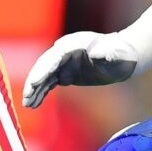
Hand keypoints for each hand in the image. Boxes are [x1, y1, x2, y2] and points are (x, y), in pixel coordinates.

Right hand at [23, 30, 142, 106]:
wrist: (125, 55)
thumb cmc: (123, 52)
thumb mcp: (118, 53)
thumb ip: (108, 52)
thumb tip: (98, 53)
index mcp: (74, 44)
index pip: (53, 57)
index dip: (43, 70)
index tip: (34, 83)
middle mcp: (65, 52)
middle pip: (44, 67)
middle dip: (34, 82)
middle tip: (26, 98)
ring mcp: (64, 62)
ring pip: (45, 76)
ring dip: (35, 90)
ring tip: (27, 105)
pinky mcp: (66, 73)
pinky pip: (50, 83)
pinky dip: (42, 92)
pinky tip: (35, 103)